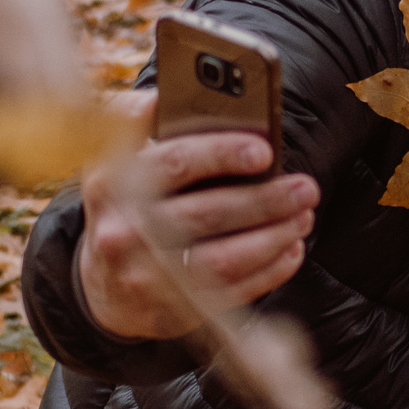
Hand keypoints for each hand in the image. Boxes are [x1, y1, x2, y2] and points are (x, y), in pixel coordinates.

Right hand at [75, 92, 319, 340]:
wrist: (103, 286)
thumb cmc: (125, 206)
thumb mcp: (115, 161)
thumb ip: (139, 125)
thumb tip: (169, 97)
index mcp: (111, 183)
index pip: (173, 162)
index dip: (221, 154)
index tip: (264, 150)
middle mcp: (124, 232)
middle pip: (206, 214)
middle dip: (265, 200)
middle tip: (305, 188)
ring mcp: (147, 277)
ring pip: (222, 260)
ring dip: (272, 237)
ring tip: (303, 216)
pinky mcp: (171, 311)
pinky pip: (230, 293)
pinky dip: (268, 271)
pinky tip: (290, 249)